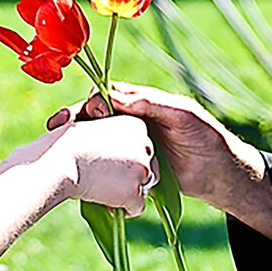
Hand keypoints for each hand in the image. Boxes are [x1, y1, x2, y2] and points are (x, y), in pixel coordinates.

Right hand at [47, 83, 265, 211]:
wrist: (218, 172)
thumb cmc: (203, 136)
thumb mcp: (180, 113)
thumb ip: (151, 102)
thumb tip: (115, 95)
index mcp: (139, 106)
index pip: (105, 99)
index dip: (87, 105)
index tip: (75, 114)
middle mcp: (130, 124)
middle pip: (94, 121)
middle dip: (72, 123)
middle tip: (54, 129)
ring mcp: (128, 148)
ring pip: (96, 143)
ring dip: (75, 146)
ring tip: (55, 151)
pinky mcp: (131, 170)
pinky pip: (107, 167)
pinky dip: (91, 170)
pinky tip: (77, 175)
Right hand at [49, 114, 156, 217]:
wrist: (58, 159)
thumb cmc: (68, 144)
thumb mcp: (97, 131)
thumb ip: (116, 144)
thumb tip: (127, 170)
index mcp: (137, 125)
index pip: (143, 148)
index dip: (126, 160)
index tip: (106, 163)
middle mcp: (145, 144)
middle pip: (148, 167)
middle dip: (132, 177)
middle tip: (106, 180)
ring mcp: (141, 168)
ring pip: (145, 187)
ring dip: (128, 192)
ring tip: (104, 190)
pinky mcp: (134, 191)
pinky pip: (138, 207)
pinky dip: (124, 209)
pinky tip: (107, 203)